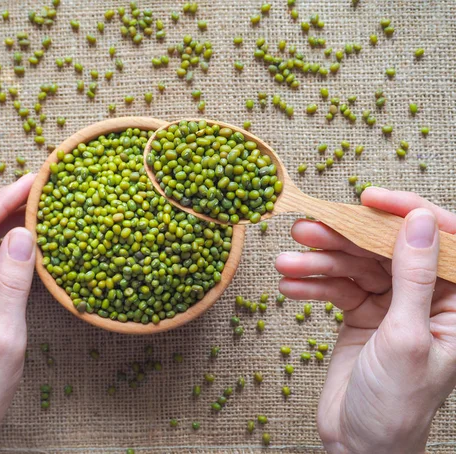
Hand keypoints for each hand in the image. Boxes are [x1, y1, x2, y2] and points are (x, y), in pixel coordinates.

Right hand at [275, 188, 455, 453]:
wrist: (360, 445)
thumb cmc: (396, 404)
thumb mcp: (405, 338)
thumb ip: (413, 277)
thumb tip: (420, 222)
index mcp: (455, 303)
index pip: (440, 240)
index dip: (406, 211)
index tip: (368, 199)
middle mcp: (426, 297)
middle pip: (385, 248)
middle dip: (343, 239)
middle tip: (305, 230)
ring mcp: (392, 304)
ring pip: (355, 266)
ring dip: (318, 263)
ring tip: (285, 262)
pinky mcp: (363, 313)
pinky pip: (337, 287)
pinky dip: (313, 285)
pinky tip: (289, 286)